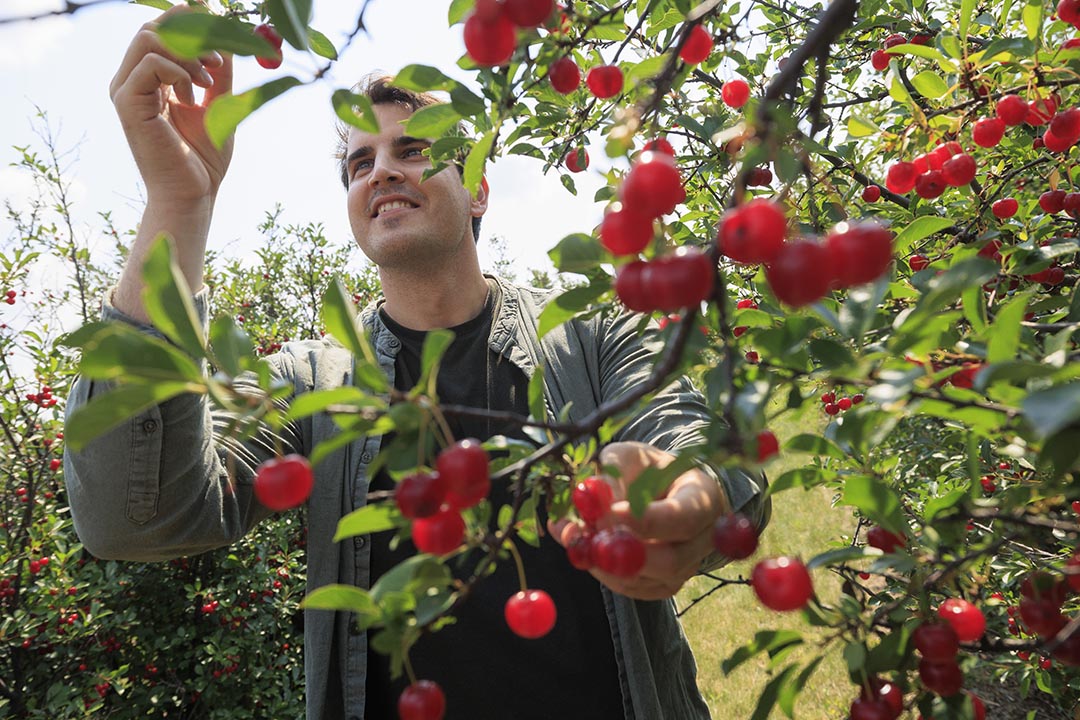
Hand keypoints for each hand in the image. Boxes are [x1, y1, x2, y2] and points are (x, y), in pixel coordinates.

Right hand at [109, 4, 233, 204]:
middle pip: (152, 28)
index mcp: (149, 80)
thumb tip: (226, 34)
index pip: (160, 32)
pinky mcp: (127, 103)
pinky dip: (180, 69)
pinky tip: (196, 92)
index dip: (187, 18)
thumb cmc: (204, 158)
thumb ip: (219, 71)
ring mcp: (125, 90)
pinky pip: (150, 62)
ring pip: (149, 38)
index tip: (219, 20)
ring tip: (210, 79)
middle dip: (191, 32)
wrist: (194, 193)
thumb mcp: (218, 104)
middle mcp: (131, 81)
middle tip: (220, 57)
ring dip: (188, 51)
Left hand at [548, 441, 729, 600]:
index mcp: (703, 497)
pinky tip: (584, 546)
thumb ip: (612, 474)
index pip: (683, 518)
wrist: (658, 489)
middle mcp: (704, 538)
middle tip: (587, 533)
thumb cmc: (644, 469)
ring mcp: (687, 566)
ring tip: (576, 533)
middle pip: (670, 561)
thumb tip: (593, 499)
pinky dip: (602, 572)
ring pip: (646, 580)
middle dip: (623, 552)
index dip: (645, 522)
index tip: (607, 514)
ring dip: (604, 562)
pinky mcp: (664, 584)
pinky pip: (632, 589)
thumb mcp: (627, 457)